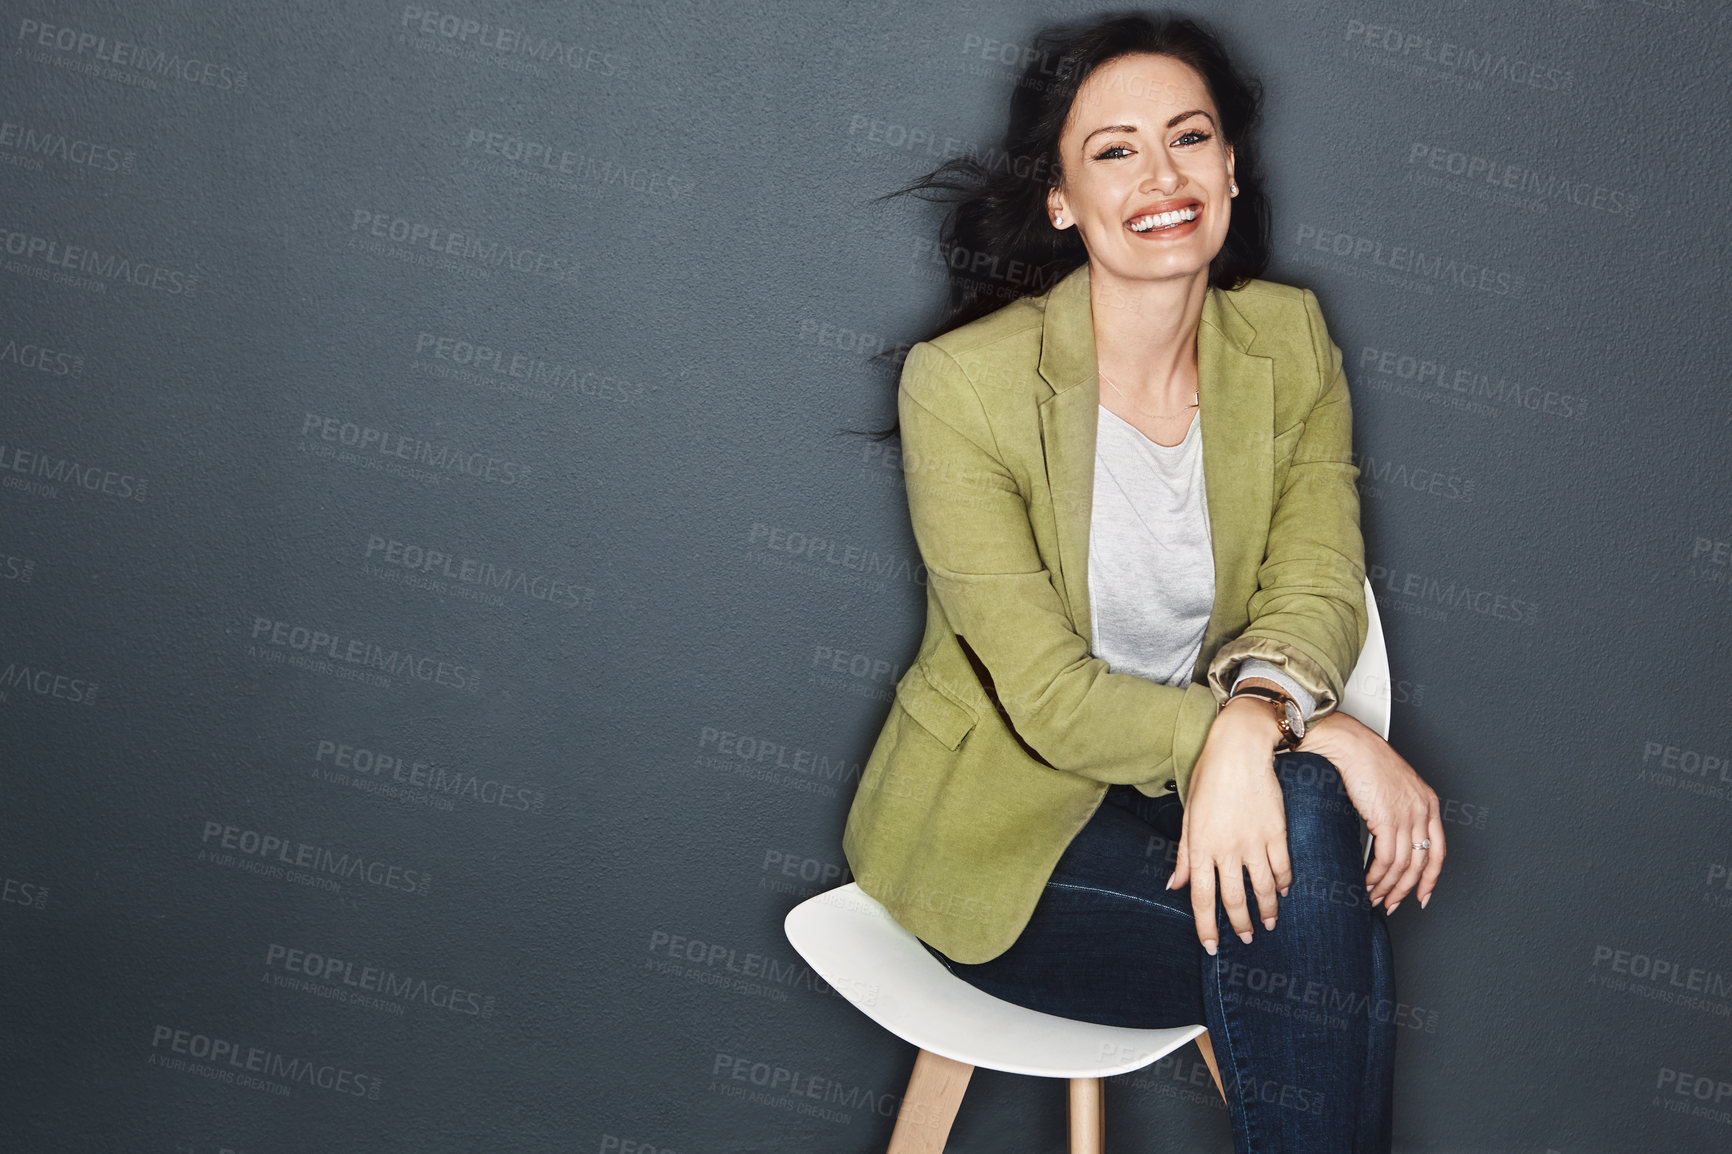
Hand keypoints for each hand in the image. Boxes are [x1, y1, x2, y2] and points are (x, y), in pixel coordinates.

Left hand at [1167, 698, 1290, 953]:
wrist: (1240, 750)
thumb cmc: (1210, 777)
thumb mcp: (1189, 815)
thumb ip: (1184, 855)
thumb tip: (1174, 885)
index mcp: (1200, 847)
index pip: (1201, 898)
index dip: (1206, 926)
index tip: (1212, 946)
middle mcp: (1226, 849)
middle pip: (1234, 899)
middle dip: (1240, 925)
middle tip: (1247, 938)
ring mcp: (1253, 842)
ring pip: (1262, 889)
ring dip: (1267, 911)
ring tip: (1269, 923)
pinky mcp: (1276, 832)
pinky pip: (1282, 867)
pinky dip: (1283, 883)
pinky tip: (1282, 891)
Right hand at [1297, 711, 1444, 911]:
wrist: (1349, 744)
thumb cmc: (1363, 759)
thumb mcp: (1392, 786)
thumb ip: (1399, 810)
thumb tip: (1389, 838)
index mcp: (1428, 803)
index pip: (1438, 852)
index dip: (1431, 878)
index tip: (1422, 895)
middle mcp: (1422, 811)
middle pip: (1422, 864)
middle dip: (1406, 889)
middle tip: (1392, 903)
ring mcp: (1407, 816)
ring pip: (1403, 866)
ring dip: (1388, 887)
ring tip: (1374, 896)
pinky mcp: (1387, 819)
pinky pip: (1386, 860)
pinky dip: (1376, 876)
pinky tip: (1367, 882)